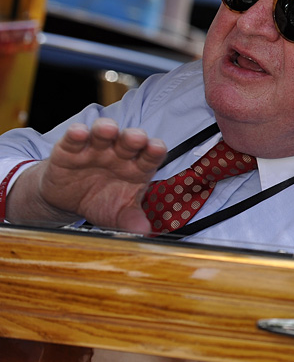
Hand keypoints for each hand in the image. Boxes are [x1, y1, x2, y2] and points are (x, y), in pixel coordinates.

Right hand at [7, 118, 166, 233]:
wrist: (68, 200)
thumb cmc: (101, 202)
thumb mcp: (117, 215)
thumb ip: (131, 221)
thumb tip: (144, 232)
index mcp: (138, 167)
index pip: (151, 156)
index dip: (154, 151)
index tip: (156, 149)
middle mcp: (120, 154)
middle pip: (130, 141)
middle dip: (133, 137)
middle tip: (136, 138)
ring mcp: (95, 149)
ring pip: (104, 133)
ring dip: (106, 130)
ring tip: (107, 130)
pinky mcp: (69, 150)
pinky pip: (74, 139)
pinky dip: (76, 134)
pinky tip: (78, 133)